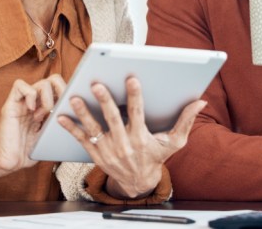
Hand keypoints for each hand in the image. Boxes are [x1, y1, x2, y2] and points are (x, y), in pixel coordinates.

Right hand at [0, 75, 65, 176]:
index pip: (61, 88)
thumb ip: (61, 124)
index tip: (72, 106)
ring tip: (44, 114)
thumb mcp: (50, 136)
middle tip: (62, 106)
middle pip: (53, 80)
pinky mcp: (10, 105)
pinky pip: (19, 86)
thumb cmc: (28, 152)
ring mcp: (23, 102)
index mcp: (46, 107)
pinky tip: (32, 111)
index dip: (69, 93)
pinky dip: (29, 95)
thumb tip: (81, 118)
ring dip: (48, 98)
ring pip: (41, 82)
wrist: (7, 163)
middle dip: (62, 90)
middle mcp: (35, 102)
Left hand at [57, 76, 206, 198]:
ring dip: (83, 113)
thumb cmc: (157, 157)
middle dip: (104, 101)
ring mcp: (108, 150)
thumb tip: (200, 102)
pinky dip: (71, 128)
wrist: (138, 182)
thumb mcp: (175, 142)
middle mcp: (124, 144)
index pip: (138, 113)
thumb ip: (186, 120)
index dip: (136, 96)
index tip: (132, 79)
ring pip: (94, 129)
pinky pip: (82, 140)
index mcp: (141, 138)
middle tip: (97, 84)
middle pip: (112, 119)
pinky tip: (61, 116)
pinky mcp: (96, 154)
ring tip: (75, 97)